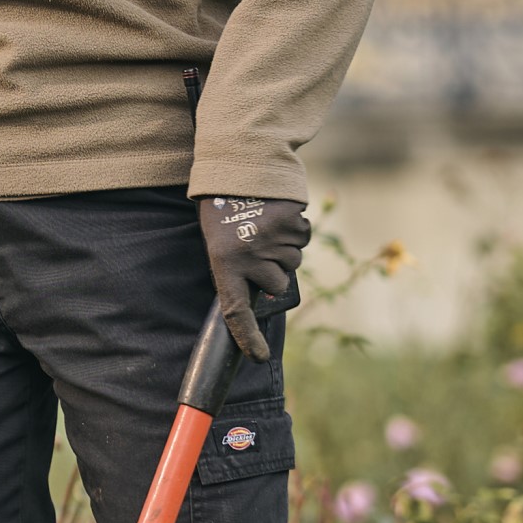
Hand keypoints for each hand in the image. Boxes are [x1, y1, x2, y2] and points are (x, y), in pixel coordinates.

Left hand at [198, 190, 309, 365]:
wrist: (237, 166)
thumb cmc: (223, 210)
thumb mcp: (219, 241)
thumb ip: (238, 269)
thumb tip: (268, 293)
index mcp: (224, 262)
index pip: (236, 309)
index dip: (248, 336)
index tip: (259, 357)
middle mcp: (250, 256)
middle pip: (276, 284)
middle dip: (273, 271)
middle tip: (255, 246)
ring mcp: (274, 241)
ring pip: (292, 262)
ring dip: (283, 249)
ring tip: (263, 226)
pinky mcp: (293, 224)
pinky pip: (303, 239)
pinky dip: (295, 232)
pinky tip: (277, 216)